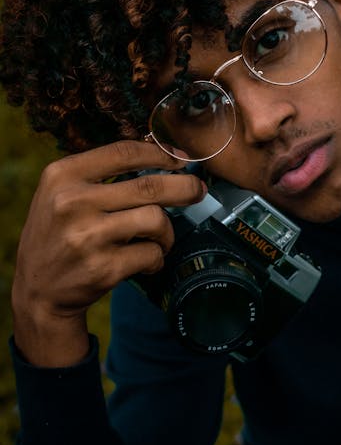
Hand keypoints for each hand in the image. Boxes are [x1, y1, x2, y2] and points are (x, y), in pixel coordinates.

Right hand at [11, 140, 205, 366]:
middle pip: (149, 186)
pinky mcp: (103, 268)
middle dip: (184, 186)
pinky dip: (157, 257)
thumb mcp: (61, 193)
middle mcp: (72, 202)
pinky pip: (151, 254)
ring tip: (161, 238)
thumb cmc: (58, 234)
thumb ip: (99, 174)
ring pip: (156, 219)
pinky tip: (146, 260)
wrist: (38, 292)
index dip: (160, 153)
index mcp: (62, 176)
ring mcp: (88, 237)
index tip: (180, 158)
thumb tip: (160, 154)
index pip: (124, 152)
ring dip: (167, 231)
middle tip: (198, 189)